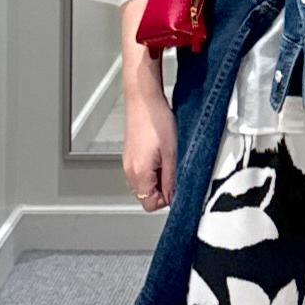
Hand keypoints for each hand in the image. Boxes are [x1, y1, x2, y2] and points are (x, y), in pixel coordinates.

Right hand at [123, 88, 176, 209]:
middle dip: (162, 189)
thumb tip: (173, 197)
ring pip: (143, 184)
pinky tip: (160, 155)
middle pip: (145, 196)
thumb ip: (172, 179)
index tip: (177, 186)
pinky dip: (152, 170)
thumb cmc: (156, 120)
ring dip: (157, 179)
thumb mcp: (172, 153)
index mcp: (139, 174)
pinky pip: (140, 172)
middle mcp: (129, 171)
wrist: (143, 99)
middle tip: (174, 172)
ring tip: (167, 161)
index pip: (150, 204)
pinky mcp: (130, 155)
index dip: (167, 199)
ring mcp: (127, 163)